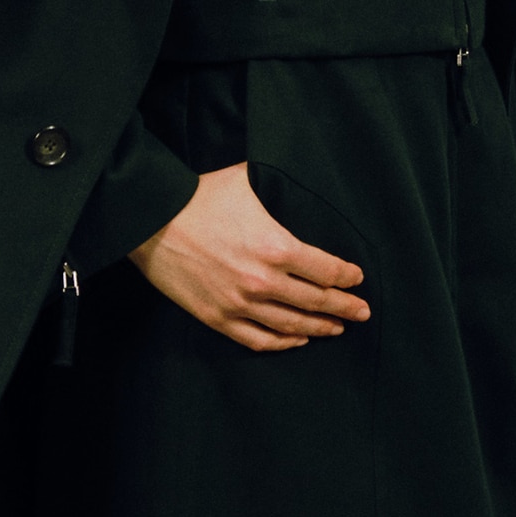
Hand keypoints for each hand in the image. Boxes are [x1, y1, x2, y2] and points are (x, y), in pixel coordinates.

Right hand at [128, 161, 370, 351]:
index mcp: (275, 246)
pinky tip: (297, 340)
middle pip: (316, 301)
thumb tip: (295, 173)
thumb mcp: (245, 179)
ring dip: (319, 327)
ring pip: (292, 325)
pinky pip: (259, 340)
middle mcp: (263, 281)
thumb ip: (275, 181)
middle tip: (363, 311)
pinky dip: (283, 343)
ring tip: (337, 327)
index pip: (325, 269)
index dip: (346, 277)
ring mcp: (240, 304)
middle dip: (344, 307)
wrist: (152, 222)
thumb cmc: (199, 196)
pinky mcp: (218, 318)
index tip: (358, 278)